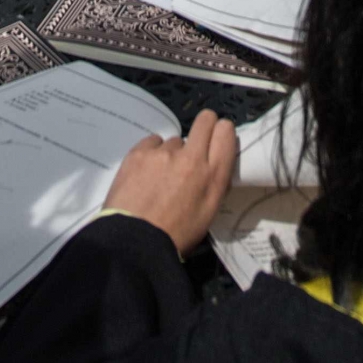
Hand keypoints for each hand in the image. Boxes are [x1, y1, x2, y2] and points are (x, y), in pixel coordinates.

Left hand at [104, 110, 238, 256]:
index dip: (221, 132)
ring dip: (171, 153)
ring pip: (174, 140)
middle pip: (205, 120)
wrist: (135, 242)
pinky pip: (152, 143)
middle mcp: (193, 157)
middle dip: (203, 126)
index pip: (226, 132)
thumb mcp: (207, 213)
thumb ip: (213, 183)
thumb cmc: (176, 236)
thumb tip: (212, 166)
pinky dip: (150, 154)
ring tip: (159, 178)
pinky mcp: (140, 151)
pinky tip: (143, 174)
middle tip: (193, 147)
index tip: (214, 141)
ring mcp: (165, 152)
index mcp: (214, 176)